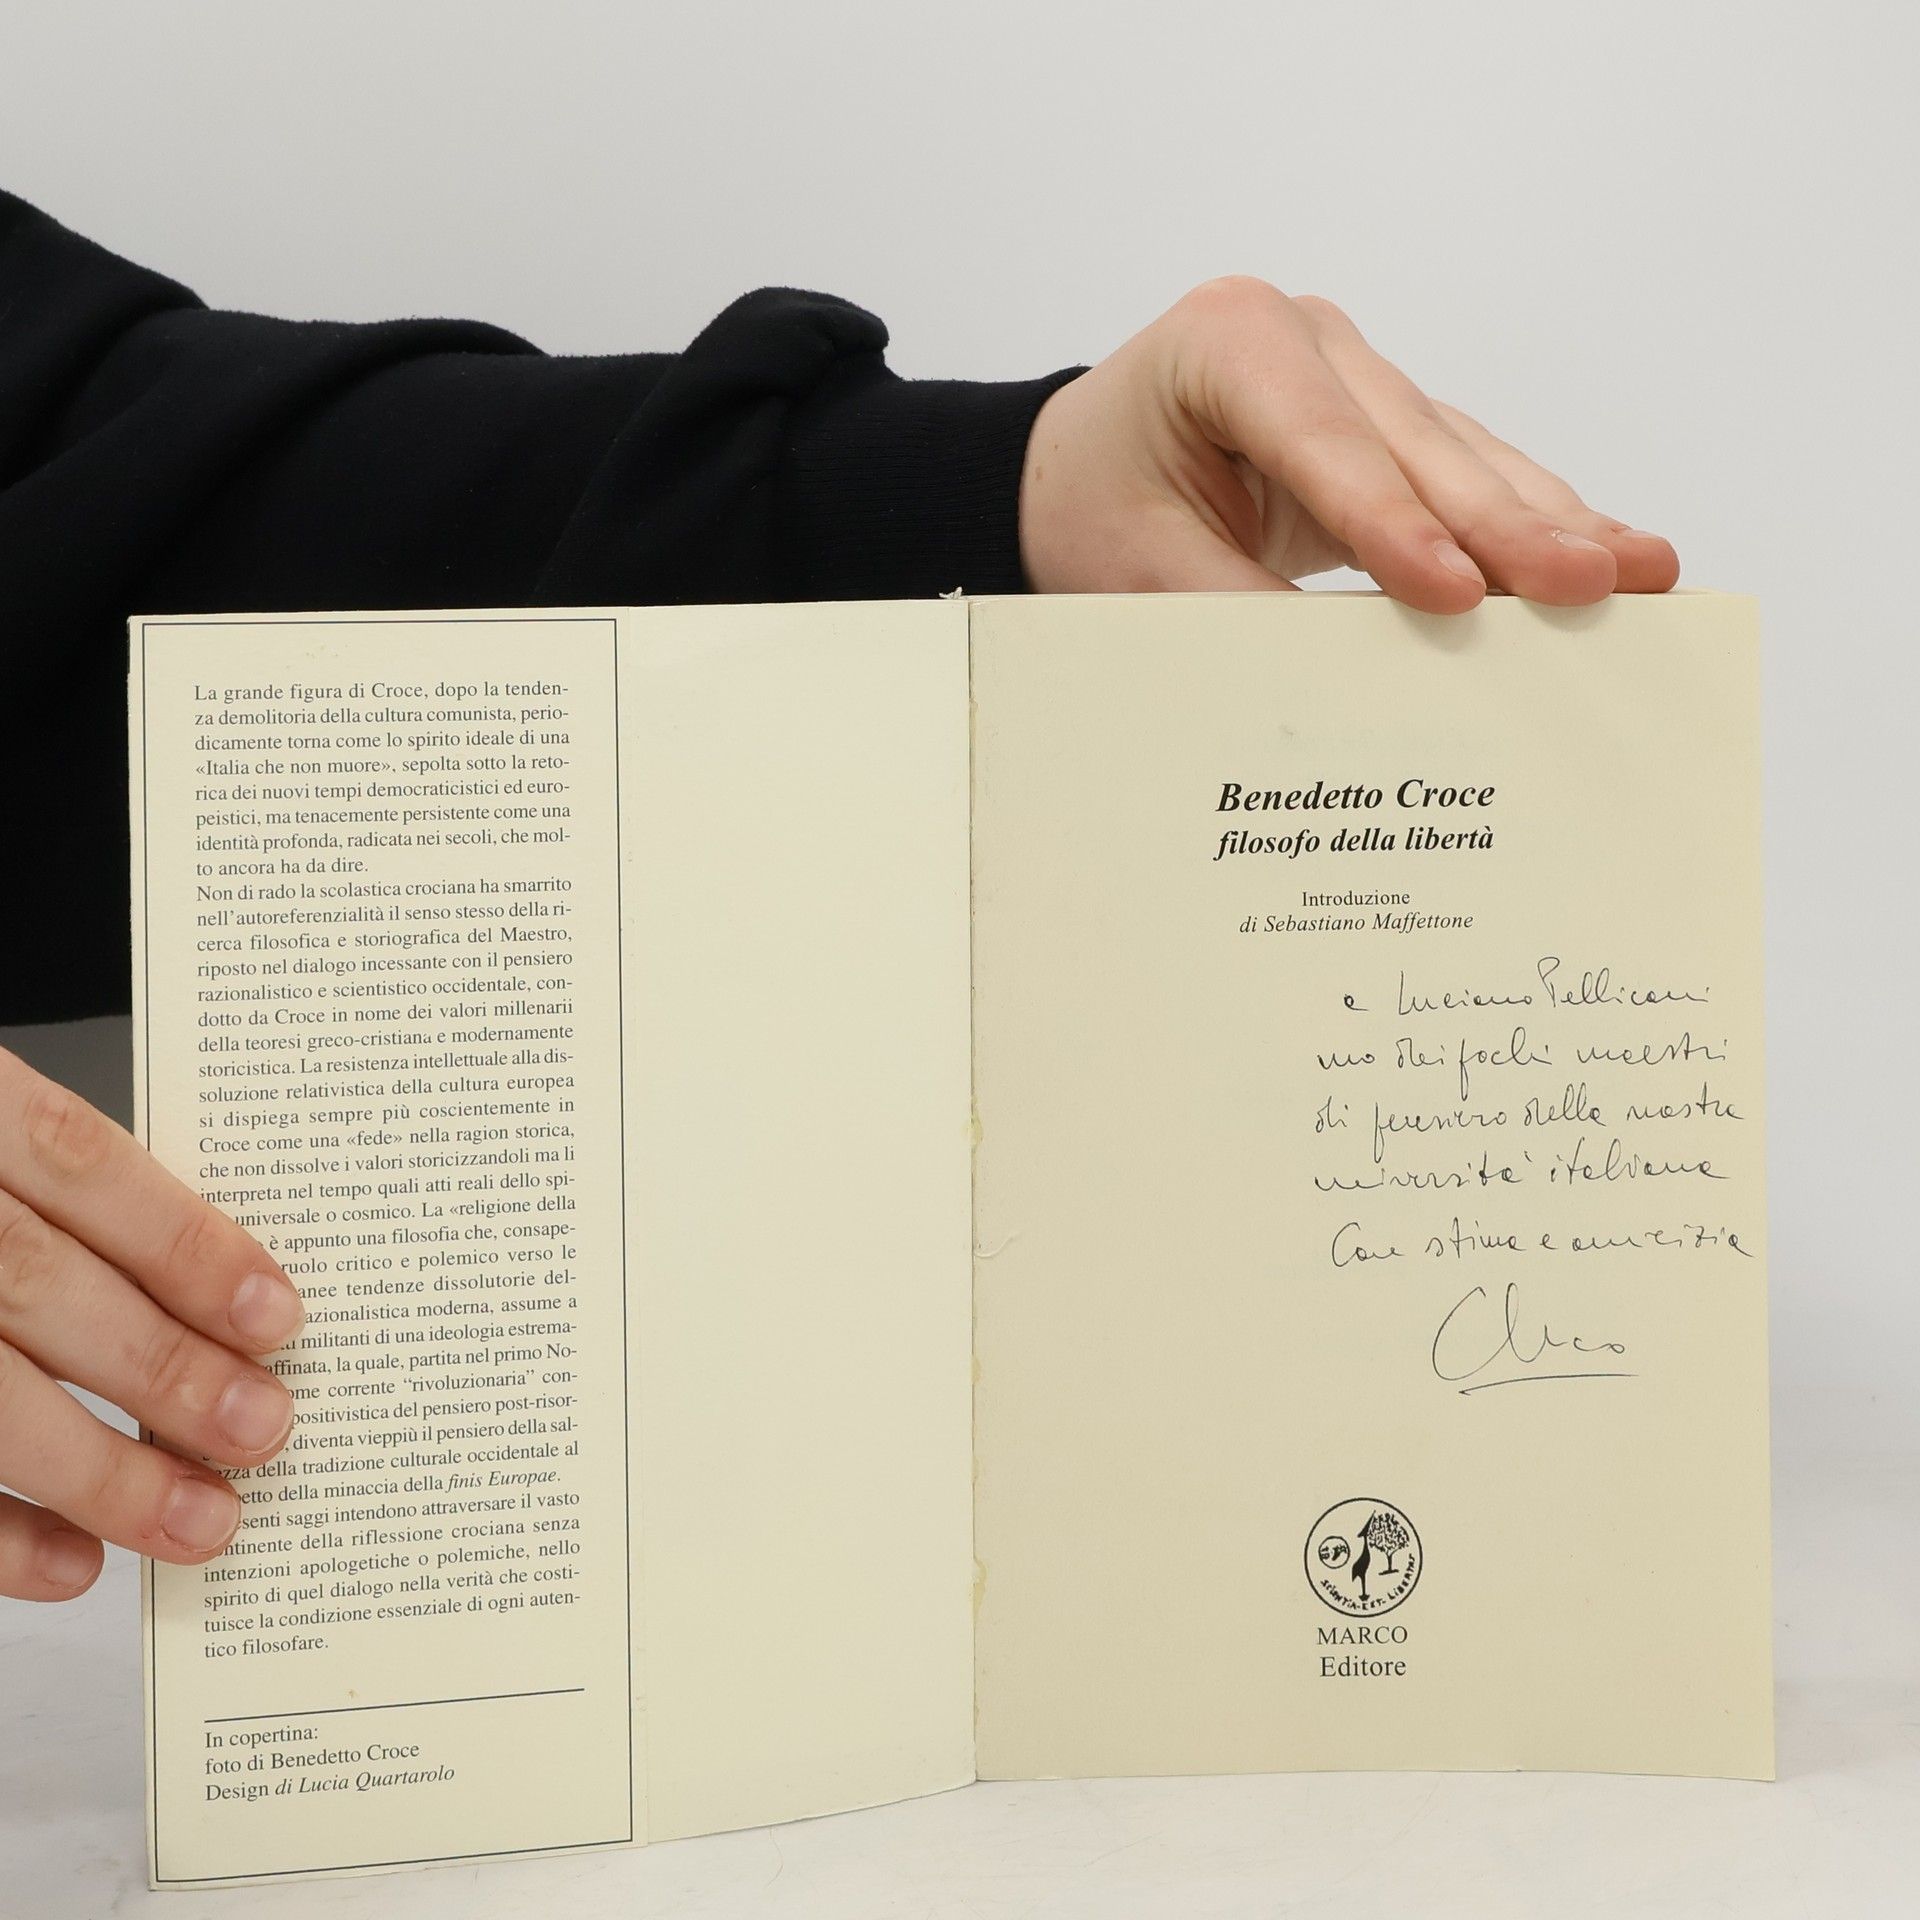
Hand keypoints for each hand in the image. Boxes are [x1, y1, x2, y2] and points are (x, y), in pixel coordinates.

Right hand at [0, 1049, 302, 1600]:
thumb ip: (73, 1201)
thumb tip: (226, 1301)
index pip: (74, 1161)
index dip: (181, 1241)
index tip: (276, 1316)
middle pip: (33, 1285)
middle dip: (161, 1366)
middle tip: (262, 1429)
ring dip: (99, 1473)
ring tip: (202, 1519)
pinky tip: (77, 1560)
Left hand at [1018, 277, 1678, 610]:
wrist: (1076, 469)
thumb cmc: (1095, 505)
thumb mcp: (1135, 565)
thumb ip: (1233, 606)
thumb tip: (1342, 677)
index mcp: (1229, 342)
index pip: (1324, 442)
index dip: (1394, 523)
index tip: (1455, 593)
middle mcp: (1309, 338)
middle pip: (1419, 444)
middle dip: (1508, 525)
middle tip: (1594, 584)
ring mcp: (1359, 372)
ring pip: (1465, 455)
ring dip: (1551, 522)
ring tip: (1640, 573)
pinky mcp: (1390, 420)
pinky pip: (1470, 473)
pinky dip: (1534, 520)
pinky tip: (1608, 553)